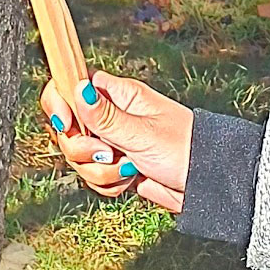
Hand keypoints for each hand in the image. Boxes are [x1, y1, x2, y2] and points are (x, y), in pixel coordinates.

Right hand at [42, 71, 192, 212]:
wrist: (209, 184)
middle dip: (81, 148)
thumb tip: (78, 87)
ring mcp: (112, 142)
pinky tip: (130, 181)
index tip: (66, 123)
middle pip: (68, 127)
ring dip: (99, 170)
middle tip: (107, 153)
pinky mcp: (116, 167)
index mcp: (117, 95)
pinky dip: (108, 184)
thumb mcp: (142, 133)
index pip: (72, 85)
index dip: (60, 103)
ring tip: (129, 170)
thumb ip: (104, 115)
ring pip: (79, 156)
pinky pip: (93, 176)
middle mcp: (110, 116)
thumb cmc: (184, 149)